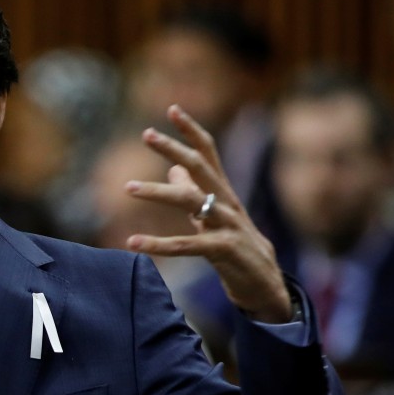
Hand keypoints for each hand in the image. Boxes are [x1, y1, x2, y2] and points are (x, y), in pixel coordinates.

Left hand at [123, 105, 291, 323]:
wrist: (266, 285)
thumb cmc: (236, 247)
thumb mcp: (212, 216)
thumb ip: (194, 190)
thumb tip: (172, 167)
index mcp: (223, 192)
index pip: (209, 153)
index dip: (191, 130)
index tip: (172, 109)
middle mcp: (227, 202)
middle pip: (200, 167)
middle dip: (173, 149)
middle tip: (146, 133)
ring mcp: (229, 225)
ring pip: (191, 201)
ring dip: (158, 192)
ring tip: (127, 187)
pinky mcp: (225, 251)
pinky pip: (187, 245)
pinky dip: (158, 244)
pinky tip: (132, 242)